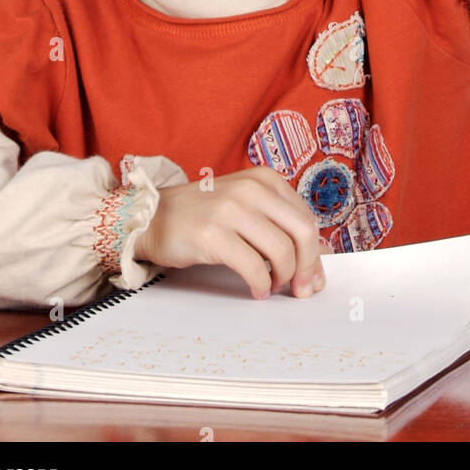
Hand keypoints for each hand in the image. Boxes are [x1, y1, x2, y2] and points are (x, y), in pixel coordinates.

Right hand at [133, 165, 330, 299]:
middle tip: (301, 289)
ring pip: (282, 251)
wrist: (152, 217)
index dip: (315, 253)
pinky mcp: (212, 234)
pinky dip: (261, 285)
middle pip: (303, 231)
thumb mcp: (246, 208)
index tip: (312, 277)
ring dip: (284, 278)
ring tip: (273, 287)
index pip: (306, 218)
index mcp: (265, 179)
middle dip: (308, 267)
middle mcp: (251, 189)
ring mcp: (231, 209)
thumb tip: (318, 257)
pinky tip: (257, 290)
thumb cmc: (202, 216)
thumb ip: (279, 225)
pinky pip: (254, 267)